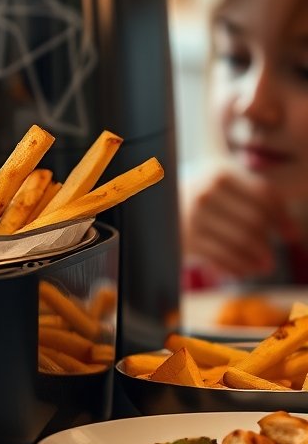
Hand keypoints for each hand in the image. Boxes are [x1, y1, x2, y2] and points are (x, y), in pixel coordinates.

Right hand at [180, 163, 297, 279]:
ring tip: (265, 267)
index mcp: (220, 172)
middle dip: (268, 243)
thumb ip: (256, 195)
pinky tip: (245, 271)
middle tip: (273, 256)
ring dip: (258, 259)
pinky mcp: (185, 238)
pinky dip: (238, 267)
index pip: (264, 196)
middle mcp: (205, 191)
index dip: (283, 218)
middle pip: (254, 221)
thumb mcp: (223, 181)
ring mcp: (193, 215)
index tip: (292, 236)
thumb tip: (292, 233)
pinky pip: (221, 257)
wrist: (152, 201)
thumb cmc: (199, 192)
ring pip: (240, 241)